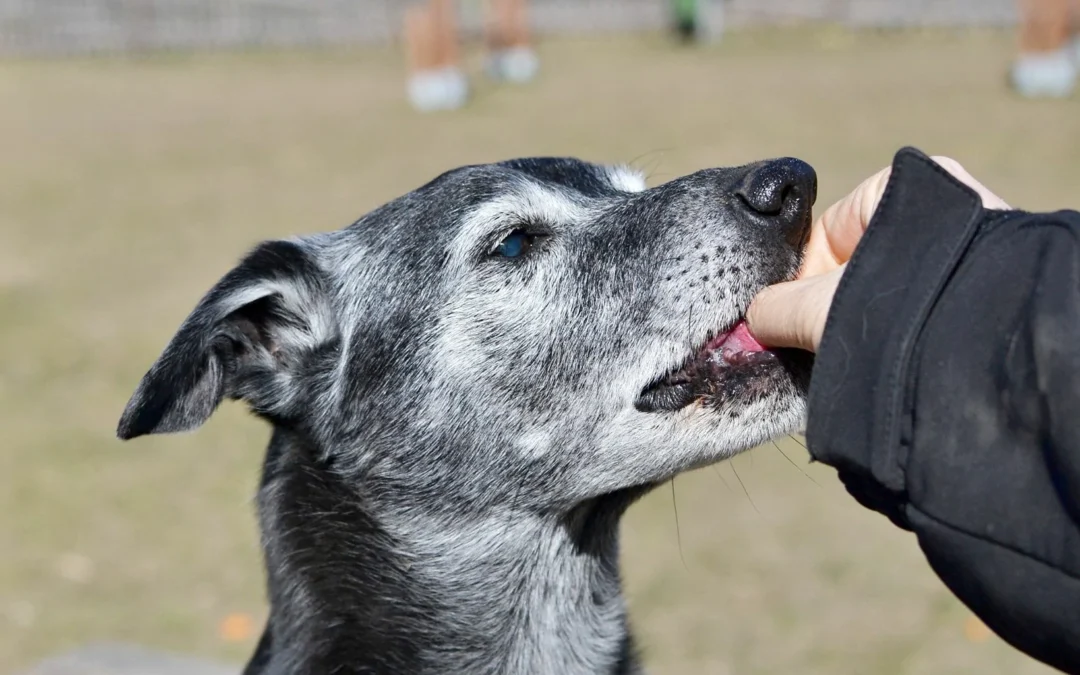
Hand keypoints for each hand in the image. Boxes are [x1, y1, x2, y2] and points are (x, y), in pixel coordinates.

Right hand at [746, 157, 1008, 351]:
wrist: (986, 351)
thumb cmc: (902, 310)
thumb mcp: (818, 307)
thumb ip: (775, 310)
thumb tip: (754, 322)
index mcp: (900, 184)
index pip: (825, 235)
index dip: (799, 282)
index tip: (790, 322)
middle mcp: (941, 206)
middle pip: (857, 266)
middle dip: (833, 309)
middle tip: (818, 344)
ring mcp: (968, 247)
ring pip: (890, 292)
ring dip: (867, 326)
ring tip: (859, 356)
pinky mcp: (984, 284)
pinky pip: (923, 308)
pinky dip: (903, 334)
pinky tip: (892, 359)